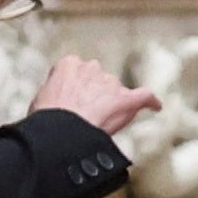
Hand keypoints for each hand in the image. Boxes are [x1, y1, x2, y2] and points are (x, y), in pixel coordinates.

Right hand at [36, 54, 160, 135]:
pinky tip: (156, 106)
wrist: (61, 133)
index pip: (76, 71)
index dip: (75, 88)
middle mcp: (92, 68)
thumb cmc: (47, 120)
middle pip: (99, 79)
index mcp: (69, 64)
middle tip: (86, 116)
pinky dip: (151, 102)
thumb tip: (65, 102)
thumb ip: (59, 92)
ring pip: (117, 91)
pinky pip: (145, 96)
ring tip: (100, 125)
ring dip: (112, 105)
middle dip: (95, 95)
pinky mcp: (127, 99)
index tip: (73, 101)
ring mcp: (110, 83)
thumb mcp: (42, 98)